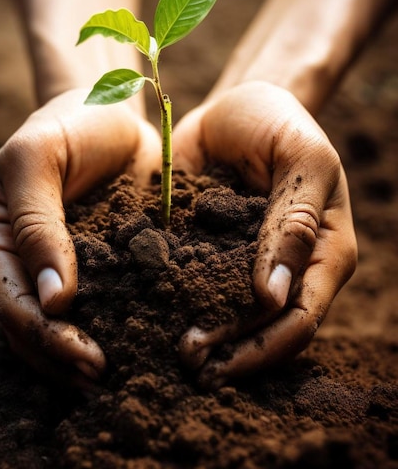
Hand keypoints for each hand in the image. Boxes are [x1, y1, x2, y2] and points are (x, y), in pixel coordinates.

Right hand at [0, 88, 159, 388]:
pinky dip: (106, 332)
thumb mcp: (40, 158)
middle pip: (30, 327)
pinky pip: (93, 308)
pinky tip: (131, 349)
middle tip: (105, 379)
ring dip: (79, 358)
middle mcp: (16, 262)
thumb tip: (53, 300)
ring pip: (56, 329)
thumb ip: (38, 223)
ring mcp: (52, 268)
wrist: (108, 112)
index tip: (90, 357)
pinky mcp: (91, 267)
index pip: (12, 302)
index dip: (47, 336)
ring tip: (118, 381)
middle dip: (64, 357)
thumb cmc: (68, 125)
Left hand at [174, 81, 356, 388]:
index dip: (264, 347)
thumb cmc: (280, 124)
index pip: (301, 319)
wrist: (236, 107)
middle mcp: (286, 270)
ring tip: (163, 348)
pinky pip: (193, 285)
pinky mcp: (208, 252)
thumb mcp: (302, 159)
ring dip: (201, 337)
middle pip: (263, 331)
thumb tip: (273, 298)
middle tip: (184, 360)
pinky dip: (174, 303)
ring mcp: (245, 265)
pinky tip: (146, 313)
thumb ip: (294, 223)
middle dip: (228, 352)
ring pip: (227, 317)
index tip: (221, 361)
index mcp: (323, 253)